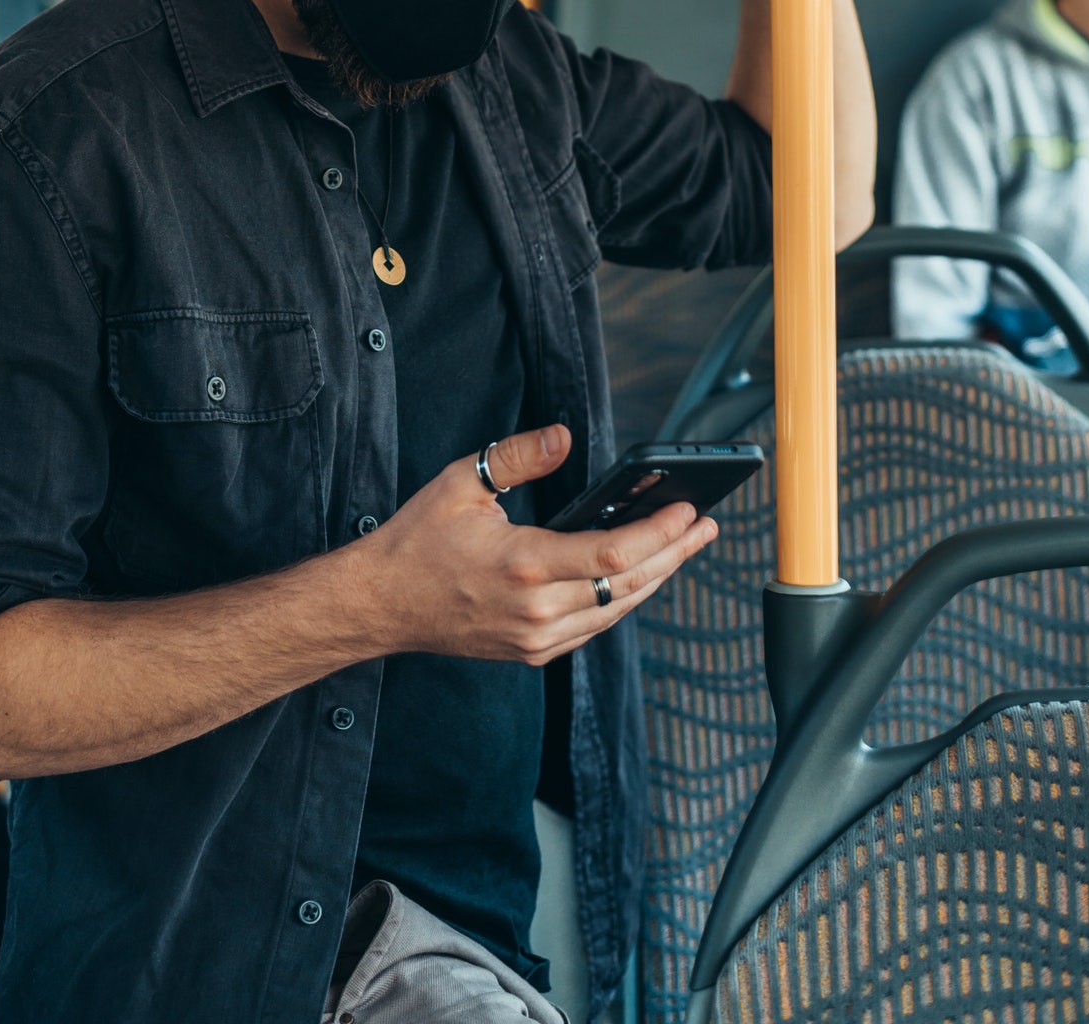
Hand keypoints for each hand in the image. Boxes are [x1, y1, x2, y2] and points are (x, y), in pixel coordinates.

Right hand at [355, 425, 717, 666]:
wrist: (381, 605)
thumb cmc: (417, 540)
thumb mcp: (462, 482)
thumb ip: (518, 456)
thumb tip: (565, 435)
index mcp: (523, 566)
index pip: (613, 554)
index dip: (659, 532)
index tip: (689, 509)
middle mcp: (537, 611)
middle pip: (628, 586)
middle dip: (674, 554)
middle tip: (707, 526)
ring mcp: (536, 639)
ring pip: (616, 610)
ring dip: (656, 579)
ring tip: (684, 547)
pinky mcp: (531, 652)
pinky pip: (593, 626)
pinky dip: (622, 599)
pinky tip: (638, 576)